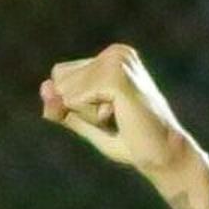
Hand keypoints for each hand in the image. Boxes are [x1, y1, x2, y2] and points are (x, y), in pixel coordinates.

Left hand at [40, 44, 205, 181]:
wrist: (164, 156)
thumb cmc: (132, 142)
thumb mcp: (89, 124)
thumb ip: (64, 107)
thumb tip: (43, 88)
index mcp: (112, 56)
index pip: (60, 75)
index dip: (74, 104)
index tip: (109, 114)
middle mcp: (115, 51)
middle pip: (60, 81)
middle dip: (80, 109)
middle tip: (116, 118)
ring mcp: (117, 60)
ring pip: (67, 91)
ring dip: (87, 115)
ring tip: (119, 117)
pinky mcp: (116, 77)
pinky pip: (75, 99)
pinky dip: (90, 116)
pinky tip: (119, 117)